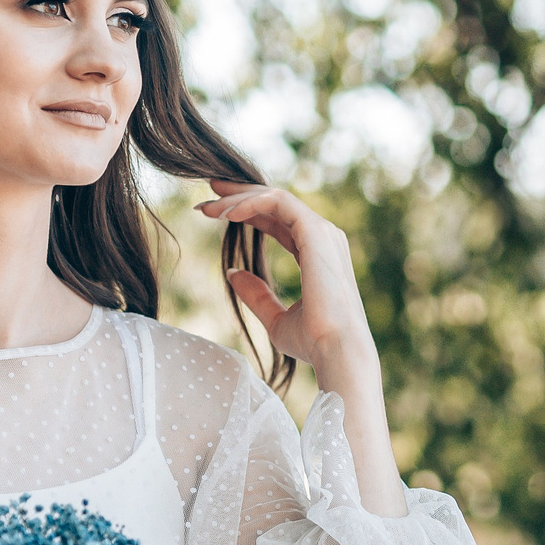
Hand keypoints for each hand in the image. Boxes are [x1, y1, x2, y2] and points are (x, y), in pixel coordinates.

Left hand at [196, 180, 379, 381]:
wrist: (337, 349)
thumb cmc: (313, 341)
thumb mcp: (276, 318)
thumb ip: (256, 294)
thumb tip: (231, 272)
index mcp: (317, 254)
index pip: (278, 221)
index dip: (246, 213)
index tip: (213, 214)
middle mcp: (323, 237)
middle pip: (276, 203)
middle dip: (239, 195)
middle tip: (207, 195)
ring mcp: (322, 232)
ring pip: (274, 198)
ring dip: (239, 199)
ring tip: (207, 207)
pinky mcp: (315, 231)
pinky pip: (278, 202)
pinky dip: (250, 203)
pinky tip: (226, 213)